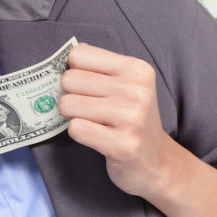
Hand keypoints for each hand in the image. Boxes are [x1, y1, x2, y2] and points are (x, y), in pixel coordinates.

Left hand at [59, 43, 173, 200]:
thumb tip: (60, 60)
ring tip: (94, 122)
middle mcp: (137, 91)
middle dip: (71, 95)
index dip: (74, 71)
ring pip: (68, 104)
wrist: (157, 162)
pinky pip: (75, 128)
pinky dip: (79, 133)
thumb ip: (95, 68)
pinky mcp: (122, 145)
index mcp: (137, 69)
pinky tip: (97, 136)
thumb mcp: (126, 84)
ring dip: (73, 116)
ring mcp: (132, 118)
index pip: (78, 55)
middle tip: (90, 108)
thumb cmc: (131, 118)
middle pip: (69, 79)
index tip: (87, 85)